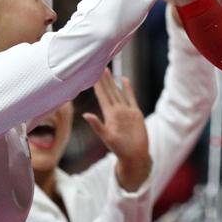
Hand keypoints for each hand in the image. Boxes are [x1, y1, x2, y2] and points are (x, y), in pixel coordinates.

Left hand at [82, 69, 150, 191]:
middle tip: (97, 65)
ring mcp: (126, 111)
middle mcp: (116, 111)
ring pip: (118, 92)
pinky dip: (128, 89)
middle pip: (109, 91)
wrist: (135, 156)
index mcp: (109, 115)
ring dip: (112, 82)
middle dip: (103, 79)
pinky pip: (131, 98)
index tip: (90, 74)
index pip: (102, 96)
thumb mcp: (107, 137)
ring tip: (107, 70)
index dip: (97, 86)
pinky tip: (124, 80)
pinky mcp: (136, 113)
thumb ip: (97, 125)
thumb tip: (85, 115)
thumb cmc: (120, 150)